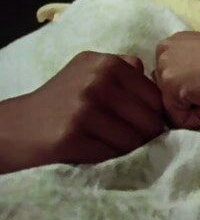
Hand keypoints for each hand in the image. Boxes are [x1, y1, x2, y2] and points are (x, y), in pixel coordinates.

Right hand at [0, 52, 164, 172]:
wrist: (19, 126)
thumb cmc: (63, 98)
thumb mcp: (91, 69)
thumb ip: (125, 68)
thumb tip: (160, 80)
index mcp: (107, 63)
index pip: (155, 97)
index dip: (154, 114)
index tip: (143, 122)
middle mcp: (97, 82)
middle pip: (149, 119)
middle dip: (146, 133)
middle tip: (132, 138)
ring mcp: (84, 108)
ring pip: (135, 139)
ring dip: (130, 147)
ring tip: (114, 143)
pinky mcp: (72, 136)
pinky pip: (113, 153)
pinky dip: (111, 156)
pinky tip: (97, 149)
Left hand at [153, 32, 199, 128]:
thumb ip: (191, 68)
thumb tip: (182, 91)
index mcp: (177, 40)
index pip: (168, 77)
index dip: (190, 86)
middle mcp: (166, 47)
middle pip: (162, 90)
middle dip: (186, 97)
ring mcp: (166, 63)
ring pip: (168, 104)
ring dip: (192, 107)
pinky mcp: (170, 82)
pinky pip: (176, 117)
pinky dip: (196, 117)